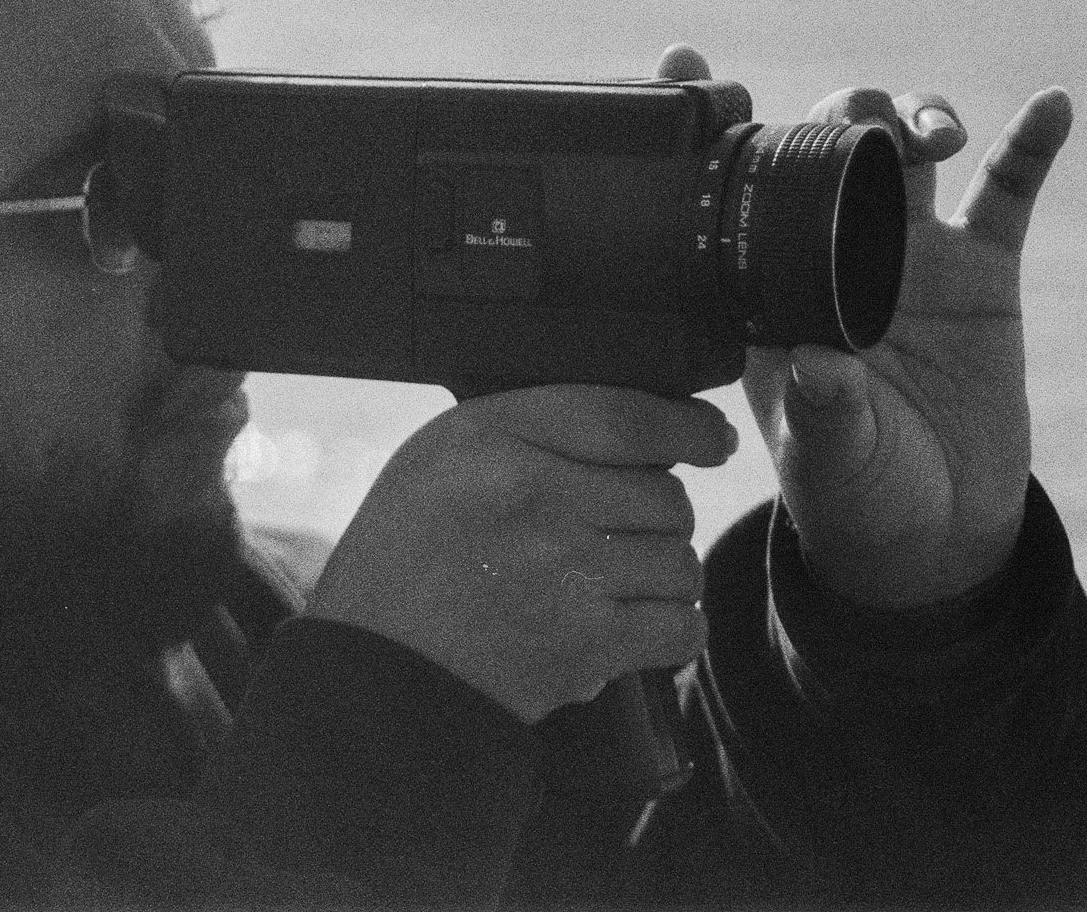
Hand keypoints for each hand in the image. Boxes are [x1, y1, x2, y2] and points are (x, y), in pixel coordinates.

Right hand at [305, 385, 735, 721]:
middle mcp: (533, 495)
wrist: (376, 671)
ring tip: (610, 586)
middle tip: (614, 538)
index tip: (711, 437)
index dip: (686, 426)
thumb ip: (528, 430)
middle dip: (656, 517)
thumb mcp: (438, 458)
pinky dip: (669, 630)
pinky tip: (631, 627)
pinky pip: (681, 625)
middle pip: (665, 493)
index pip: (623, 415)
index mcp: (491, 438)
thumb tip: (646, 434)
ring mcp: (565, 571)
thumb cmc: (404, 559)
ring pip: (680, 560)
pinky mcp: (587, 643)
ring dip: (661, 576)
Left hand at [655, 44, 1071, 608]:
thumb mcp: (826, 458)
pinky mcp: (981, 272)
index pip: (732, 185)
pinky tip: (1053, 107)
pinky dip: (1028, 146)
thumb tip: (814, 362)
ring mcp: (909, 253)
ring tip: (936, 138)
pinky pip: (1007, 193)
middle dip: (844, 115)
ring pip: (909, 151)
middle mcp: (832, 249)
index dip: (711, 120)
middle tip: (866, 133)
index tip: (684, 62)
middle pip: (830, 143)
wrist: (929, 528)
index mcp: (770, 283)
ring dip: (920, 118)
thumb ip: (819, 411)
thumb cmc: (850, 490)